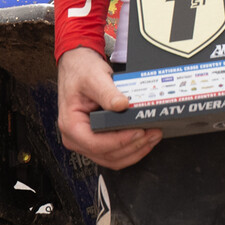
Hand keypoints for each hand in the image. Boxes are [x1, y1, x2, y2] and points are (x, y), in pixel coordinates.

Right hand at [57, 47, 160, 168]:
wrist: (78, 67)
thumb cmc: (81, 72)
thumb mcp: (93, 78)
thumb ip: (107, 93)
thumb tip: (122, 105)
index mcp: (71, 125)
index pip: (96, 144)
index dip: (120, 141)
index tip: (139, 131)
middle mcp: (76, 138)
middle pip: (108, 155)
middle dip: (134, 146)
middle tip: (153, 133)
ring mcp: (86, 141)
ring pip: (113, 158)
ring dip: (136, 150)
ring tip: (153, 136)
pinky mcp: (97, 140)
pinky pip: (115, 152)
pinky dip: (131, 148)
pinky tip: (145, 138)